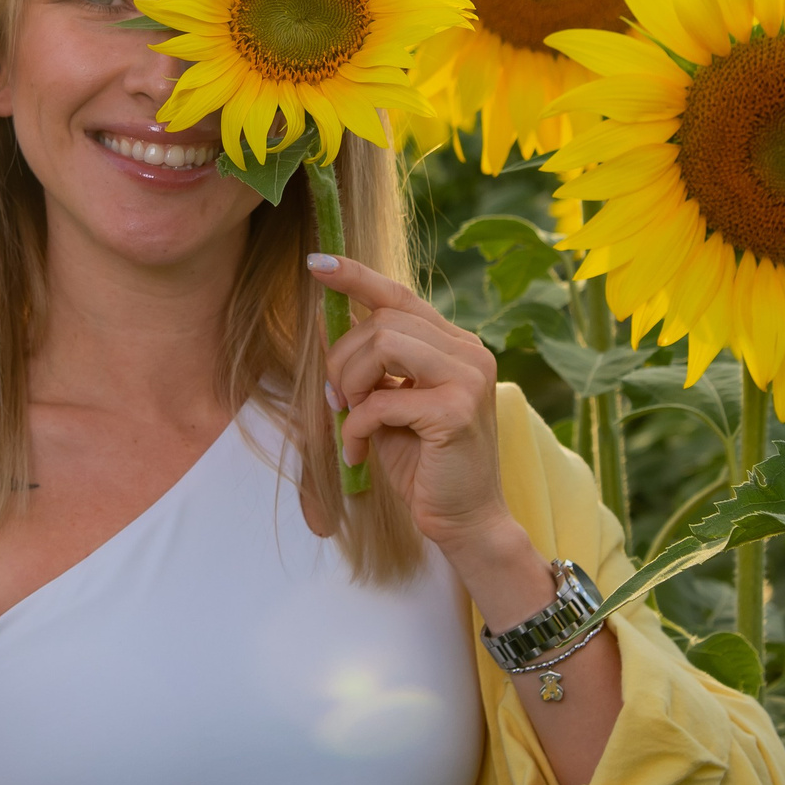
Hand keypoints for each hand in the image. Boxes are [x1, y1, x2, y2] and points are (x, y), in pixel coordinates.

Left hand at [318, 254, 511, 556]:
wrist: (465, 521)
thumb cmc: (423, 462)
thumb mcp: (385, 403)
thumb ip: (364, 363)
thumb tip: (323, 317)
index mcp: (454, 344)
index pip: (398, 294)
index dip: (355, 276)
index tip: (316, 262)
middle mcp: (469, 351)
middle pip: (381, 321)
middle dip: (342, 360)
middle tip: (337, 401)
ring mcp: (468, 377)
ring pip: (382, 345)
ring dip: (349, 385)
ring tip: (350, 419)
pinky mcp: (457, 410)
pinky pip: (382, 400)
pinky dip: (357, 427)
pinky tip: (357, 452)